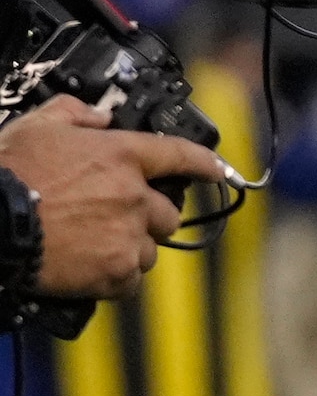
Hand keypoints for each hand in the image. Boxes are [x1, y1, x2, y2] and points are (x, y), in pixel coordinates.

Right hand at [1, 100, 232, 299]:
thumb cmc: (7, 175)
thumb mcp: (36, 128)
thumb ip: (75, 115)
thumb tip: (99, 116)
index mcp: (120, 157)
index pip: (178, 155)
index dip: (203, 162)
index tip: (217, 170)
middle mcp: (133, 197)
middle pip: (166, 214)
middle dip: (146, 218)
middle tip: (109, 219)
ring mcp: (127, 236)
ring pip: (149, 249)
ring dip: (129, 248)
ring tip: (89, 244)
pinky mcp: (115, 272)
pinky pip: (130, 281)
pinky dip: (113, 278)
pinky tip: (86, 267)